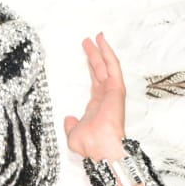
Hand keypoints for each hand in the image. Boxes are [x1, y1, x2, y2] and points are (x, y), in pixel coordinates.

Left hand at [63, 33, 126, 160]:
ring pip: (107, 66)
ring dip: (102, 51)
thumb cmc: (91, 145)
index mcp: (96, 107)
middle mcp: (105, 98)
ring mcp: (112, 93)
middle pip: (100, 71)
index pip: (95, 82)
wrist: (101, 148)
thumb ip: (71, 125)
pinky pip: (113, 67)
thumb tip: (68, 119)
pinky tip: (103, 42)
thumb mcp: (73, 134)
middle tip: (89, 42)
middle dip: (95, 56)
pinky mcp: (116, 90)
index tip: (88, 57)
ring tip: (96, 37)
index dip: (91, 68)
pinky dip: (108, 54)